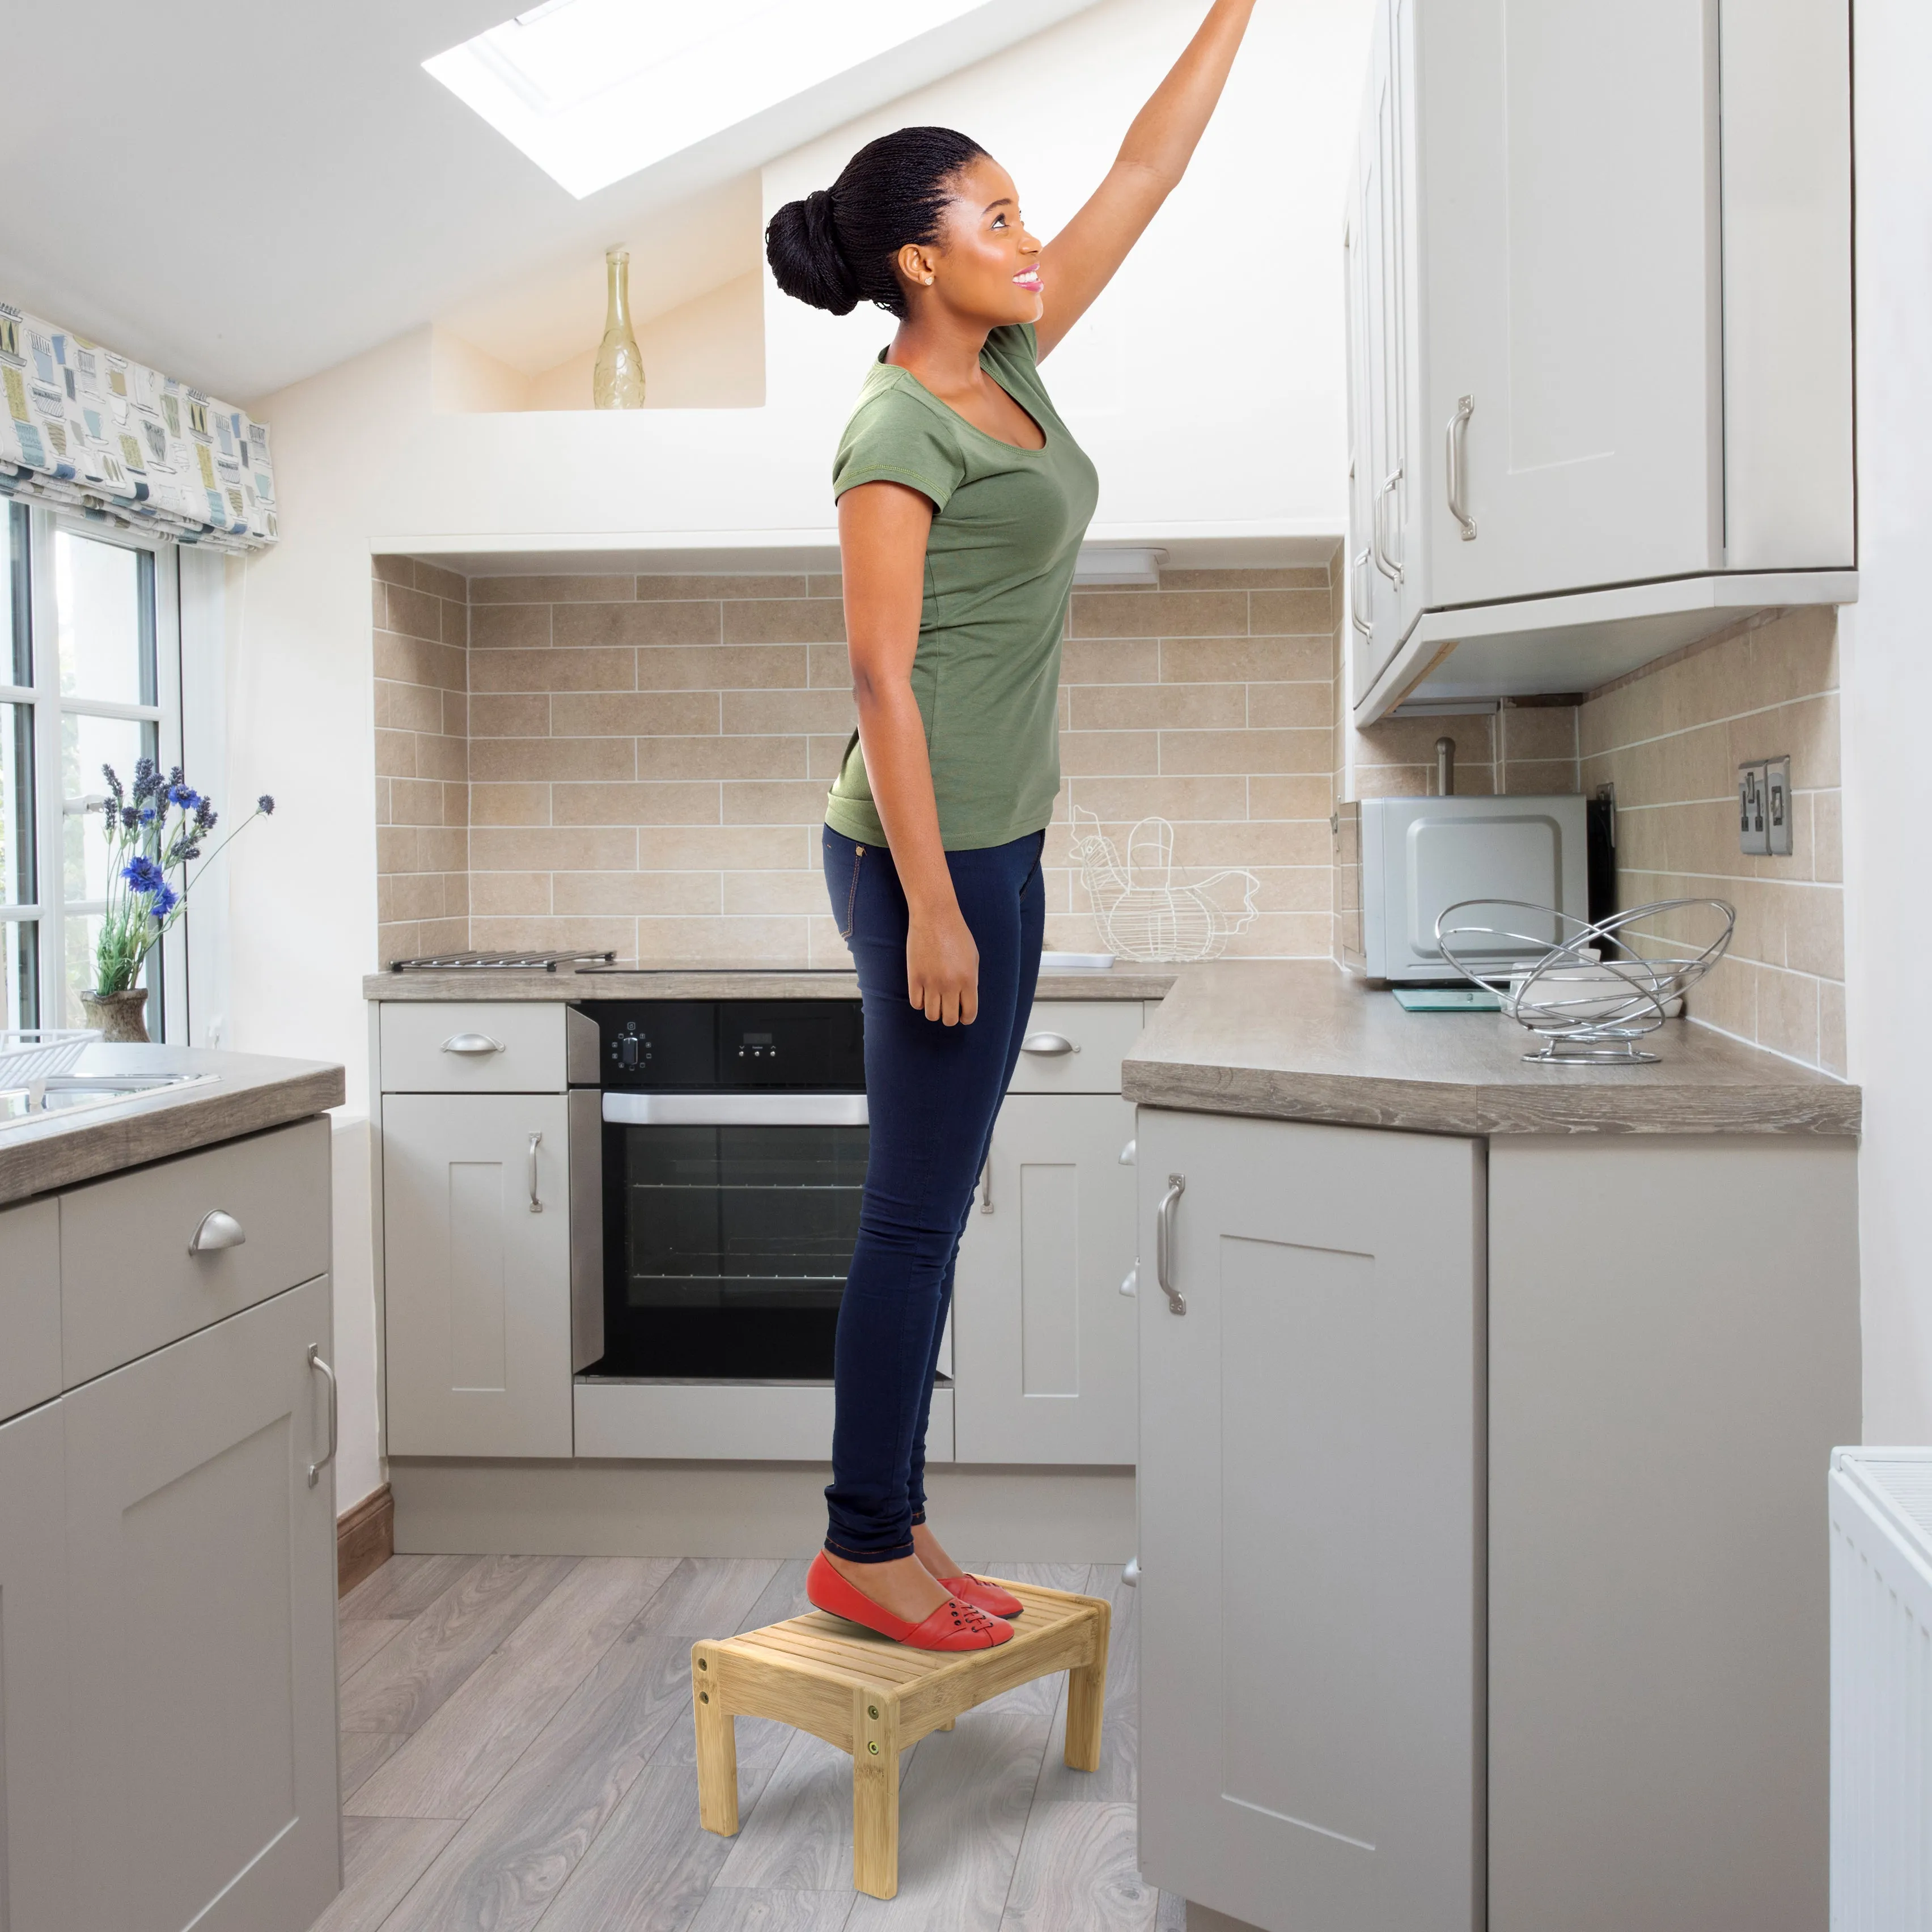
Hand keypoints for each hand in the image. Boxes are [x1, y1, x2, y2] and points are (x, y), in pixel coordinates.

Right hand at [906, 904, 978, 1024]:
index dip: (966, 1018)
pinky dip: (920, 1002)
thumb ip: (971, 981)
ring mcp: (931, 982)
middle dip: (950, 1016)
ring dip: (934, 1011)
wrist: (935, 916)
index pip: (969, 1014)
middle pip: (949, 1019)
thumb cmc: (957, 934)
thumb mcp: (973, 958)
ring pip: (931, 1015)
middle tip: (948, 1008)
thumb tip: (965, 1000)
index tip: (962, 1015)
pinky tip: (923, 993)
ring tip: (935, 1000)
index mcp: (968, 980)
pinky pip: (916, 1003)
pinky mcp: (914, 977)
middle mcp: (950, 985)